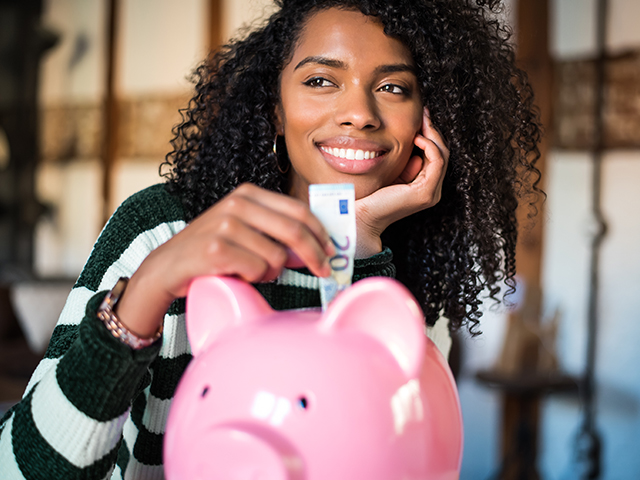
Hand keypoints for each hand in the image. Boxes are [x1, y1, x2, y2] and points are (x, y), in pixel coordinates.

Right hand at [116, 184, 333, 336]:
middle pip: (294, 231)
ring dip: (270, 273)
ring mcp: (225, 225)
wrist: (166, 268)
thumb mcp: (244, 231)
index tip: (330, 251)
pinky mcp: (216, 249)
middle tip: (323, 272)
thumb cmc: (212, 252)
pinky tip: (235, 274)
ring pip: (276, 257)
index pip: (298, 211)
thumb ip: (275, 233)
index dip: (320, 233)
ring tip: (249, 272)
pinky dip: (253, 279)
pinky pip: (257, 270)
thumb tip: (317, 249)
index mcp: (248, 194)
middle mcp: (237, 204)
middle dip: (314, 255)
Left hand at [355, 108, 449, 256]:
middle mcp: (431, 190)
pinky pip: (437, 162)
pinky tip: (417, 137)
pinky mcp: (425, 192)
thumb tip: (413, 139)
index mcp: (425, 186)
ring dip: (433, 135)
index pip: (435, 155)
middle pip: (442, 153)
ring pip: (442, 155)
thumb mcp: (392, 171)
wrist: (362, 215)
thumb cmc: (371, 195)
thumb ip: (405, 160)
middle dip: (434, 131)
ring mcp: (431, 192)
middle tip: (425, 113)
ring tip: (422, 121)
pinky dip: (429, 146)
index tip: (422, 117)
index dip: (431, 134)